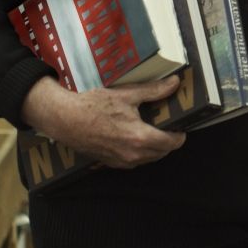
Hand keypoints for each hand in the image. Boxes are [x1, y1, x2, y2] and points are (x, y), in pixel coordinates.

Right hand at [20, 75, 186, 168]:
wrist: (65, 119)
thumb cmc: (94, 106)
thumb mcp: (127, 94)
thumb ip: (154, 91)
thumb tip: (175, 83)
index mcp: (140, 138)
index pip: (172, 143)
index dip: (180, 135)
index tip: (182, 126)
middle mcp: (133, 154)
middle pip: (162, 153)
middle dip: (168, 141)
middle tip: (168, 125)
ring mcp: (121, 161)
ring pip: (148, 159)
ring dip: (155, 148)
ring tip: (153, 130)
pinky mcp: (111, 163)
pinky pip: (134, 161)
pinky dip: (140, 152)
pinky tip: (134, 138)